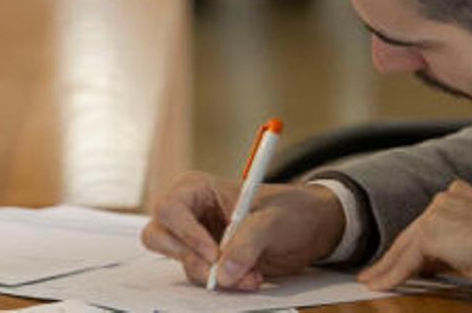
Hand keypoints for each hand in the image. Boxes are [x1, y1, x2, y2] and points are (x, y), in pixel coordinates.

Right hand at [141, 171, 344, 290]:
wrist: (310, 228)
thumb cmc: (291, 209)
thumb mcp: (273, 220)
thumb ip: (247, 243)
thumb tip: (223, 272)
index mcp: (198, 188)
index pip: (171, 209)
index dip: (186, 233)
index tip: (212, 253)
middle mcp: (189, 212)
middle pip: (160, 236)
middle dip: (191, 258)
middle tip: (220, 271)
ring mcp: (195, 237)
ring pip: (180, 261)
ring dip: (210, 274)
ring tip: (249, 275)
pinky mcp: (206, 259)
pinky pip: (199, 275)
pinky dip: (220, 282)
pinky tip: (248, 277)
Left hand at [359, 180, 471, 289]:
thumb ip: (457, 242)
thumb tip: (433, 262)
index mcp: (464, 193)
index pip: (432, 222)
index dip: (417, 244)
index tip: (406, 260)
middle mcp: (449, 195)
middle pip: (415, 232)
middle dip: (396, 255)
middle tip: (377, 272)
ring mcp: (438, 211)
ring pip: (407, 245)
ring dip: (388, 267)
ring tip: (372, 280)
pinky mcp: (430, 232)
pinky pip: (407, 260)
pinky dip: (392, 275)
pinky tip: (379, 285)